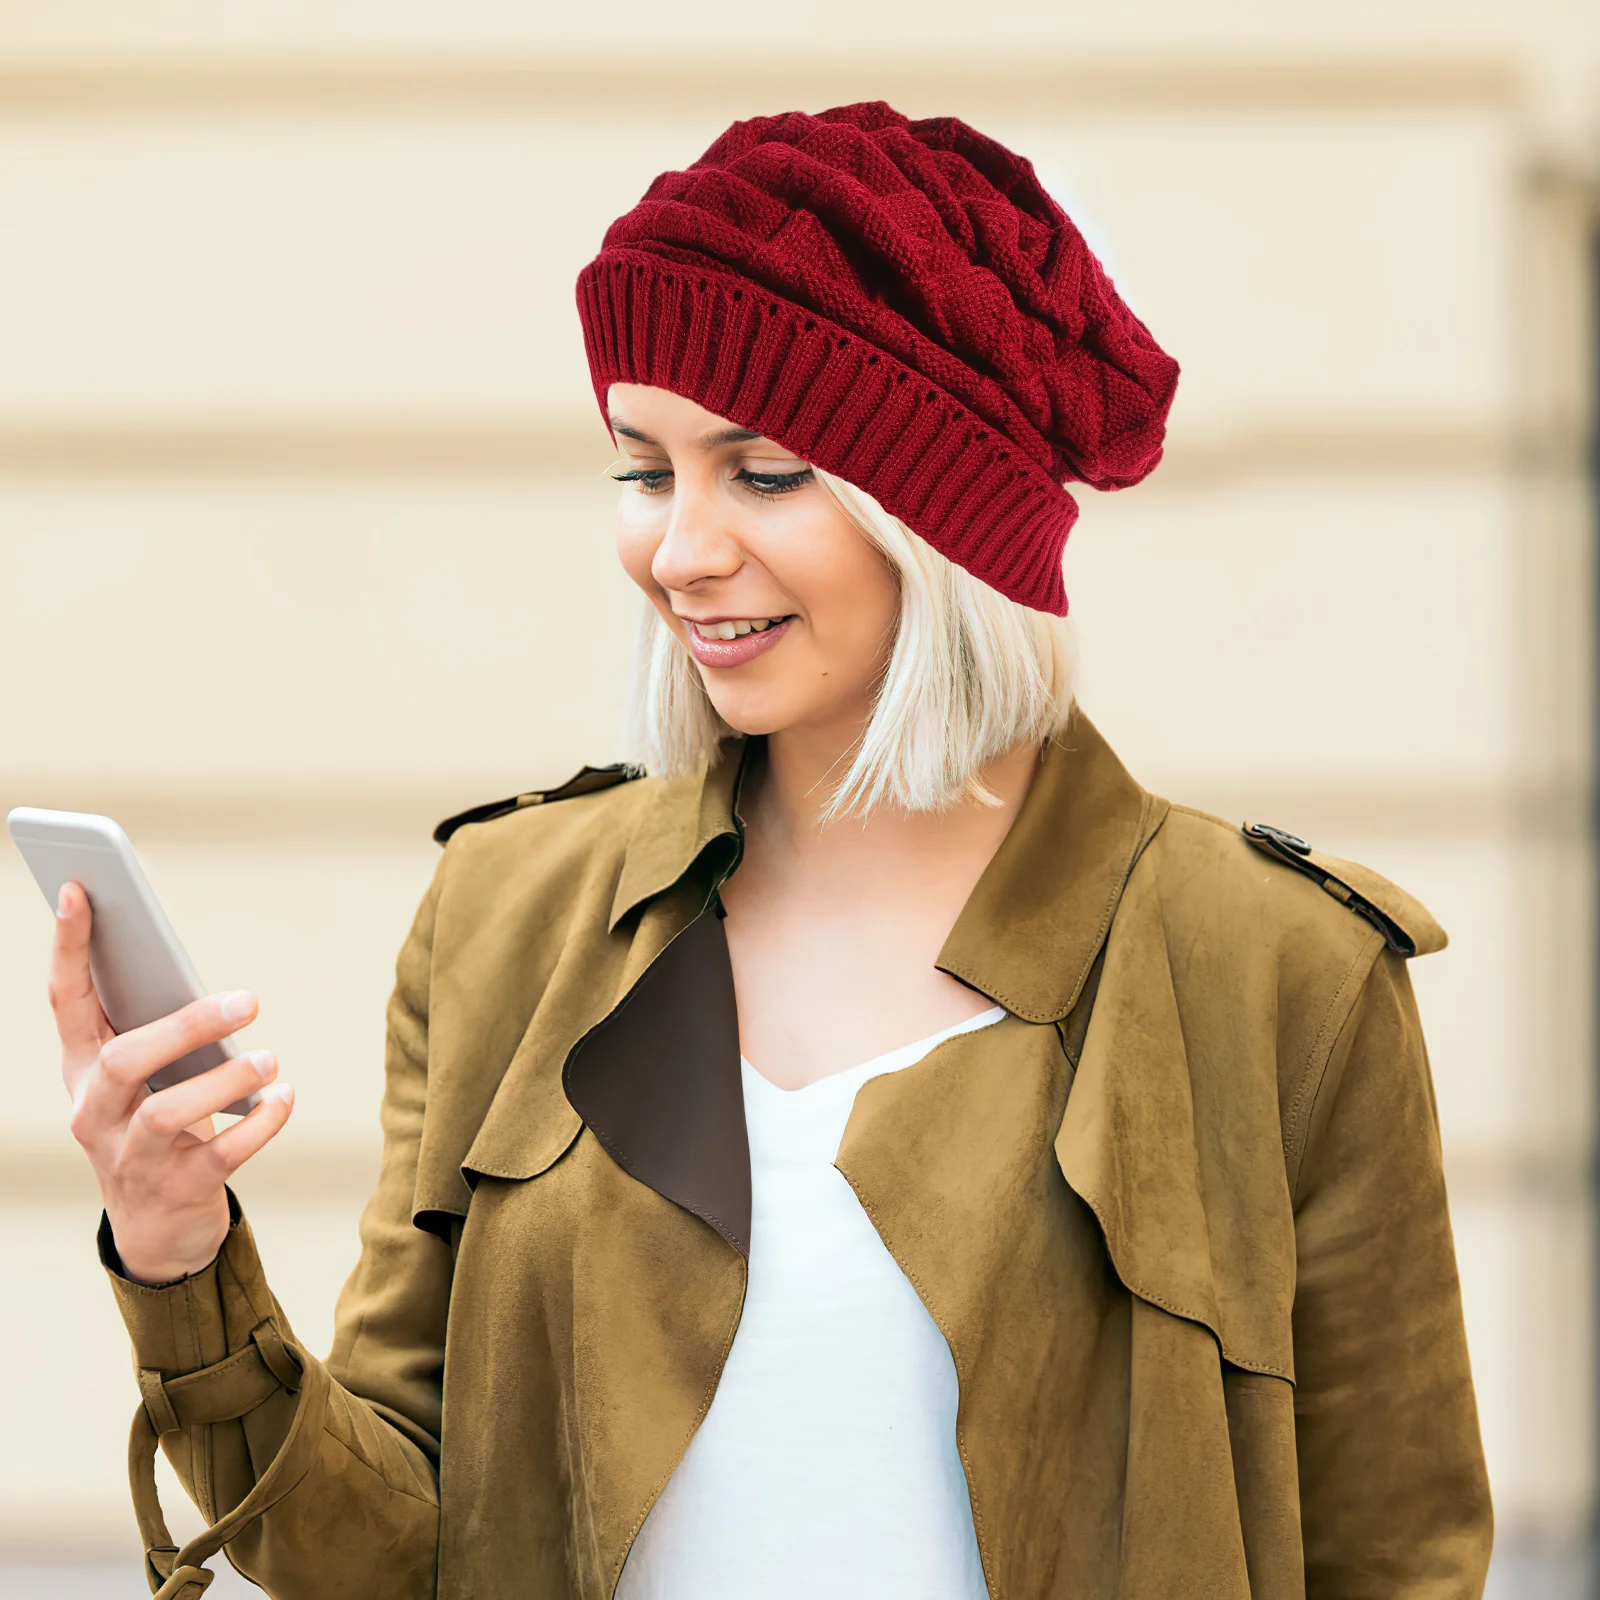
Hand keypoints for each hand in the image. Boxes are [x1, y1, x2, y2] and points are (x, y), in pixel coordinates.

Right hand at [51, 880, 295, 1283]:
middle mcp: (95, 1113)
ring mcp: (132, 1157)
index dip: (68, 947)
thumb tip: (195, 975)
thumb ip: (155, 1030)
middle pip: (124, 1061)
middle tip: (247, 1001)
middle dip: (186, 1026)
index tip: (78, 889)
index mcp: (82, 1070)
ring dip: (227, 1080)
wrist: (158, 1228)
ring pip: (169, 1113)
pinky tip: (284, 1097)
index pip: (64, 1001)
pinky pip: (223, 1155)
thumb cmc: (156, 1126)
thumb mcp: (143, 1079)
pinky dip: (263, 1123)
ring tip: (268, 1059)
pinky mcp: (179, 1190)